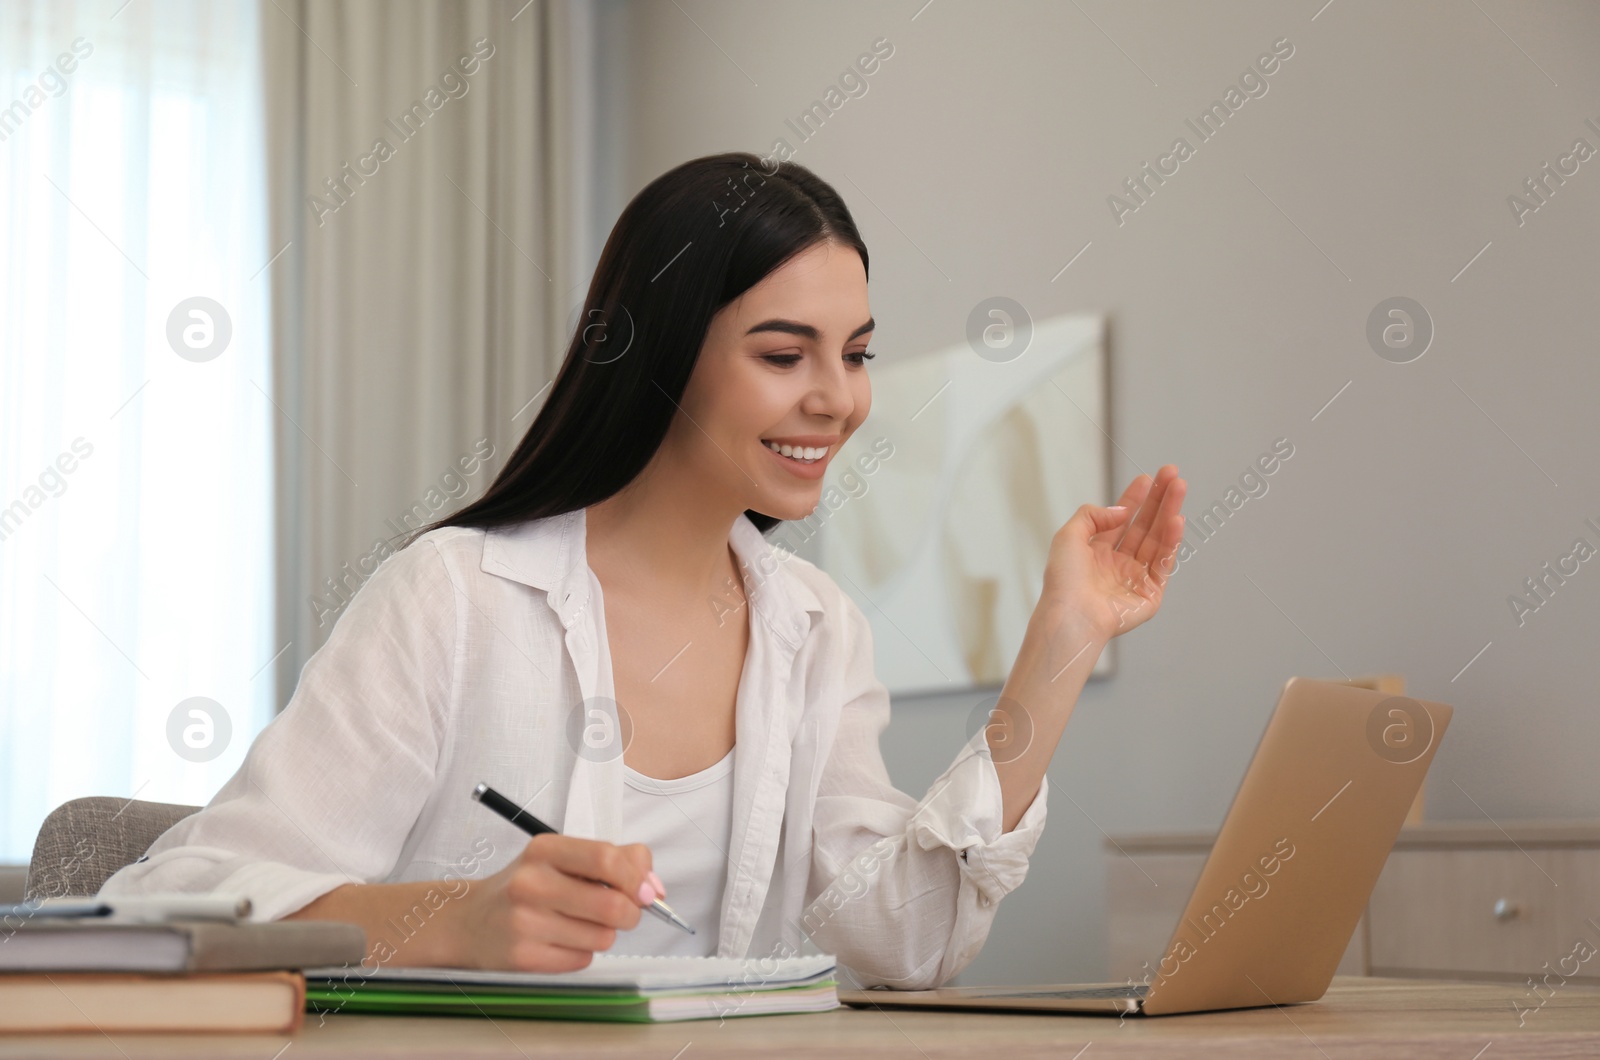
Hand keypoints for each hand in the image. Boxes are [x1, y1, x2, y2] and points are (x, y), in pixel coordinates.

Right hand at [448, 834, 662, 970]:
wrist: (470, 922)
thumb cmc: (528, 887)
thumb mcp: (564, 858)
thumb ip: (616, 860)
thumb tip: (653, 887)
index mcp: (545, 849)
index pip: (607, 858)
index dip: (637, 878)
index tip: (647, 892)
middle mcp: (531, 883)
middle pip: (611, 906)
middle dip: (630, 914)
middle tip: (623, 913)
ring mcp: (525, 922)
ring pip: (602, 937)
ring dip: (603, 935)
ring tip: (577, 924)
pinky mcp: (523, 957)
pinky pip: (582, 960)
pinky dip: (582, 953)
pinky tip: (559, 941)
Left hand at [1039, 464, 1186, 639]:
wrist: (1071, 615)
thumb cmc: (1063, 580)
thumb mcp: (1068, 536)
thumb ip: (1092, 516)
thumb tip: (1122, 511)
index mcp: (1097, 553)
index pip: (1122, 519)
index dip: (1135, 498)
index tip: (1148, 477)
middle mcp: (1118, 564)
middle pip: (1144, 526)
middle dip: (1159, 499)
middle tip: (1173, 475)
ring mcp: (1135, 579)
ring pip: (1157, 540)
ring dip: (1169, 513)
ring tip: (1180, 488)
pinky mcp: (1150, 595)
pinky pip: (1164, 563)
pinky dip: (1172, 541)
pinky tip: (1176, 519)